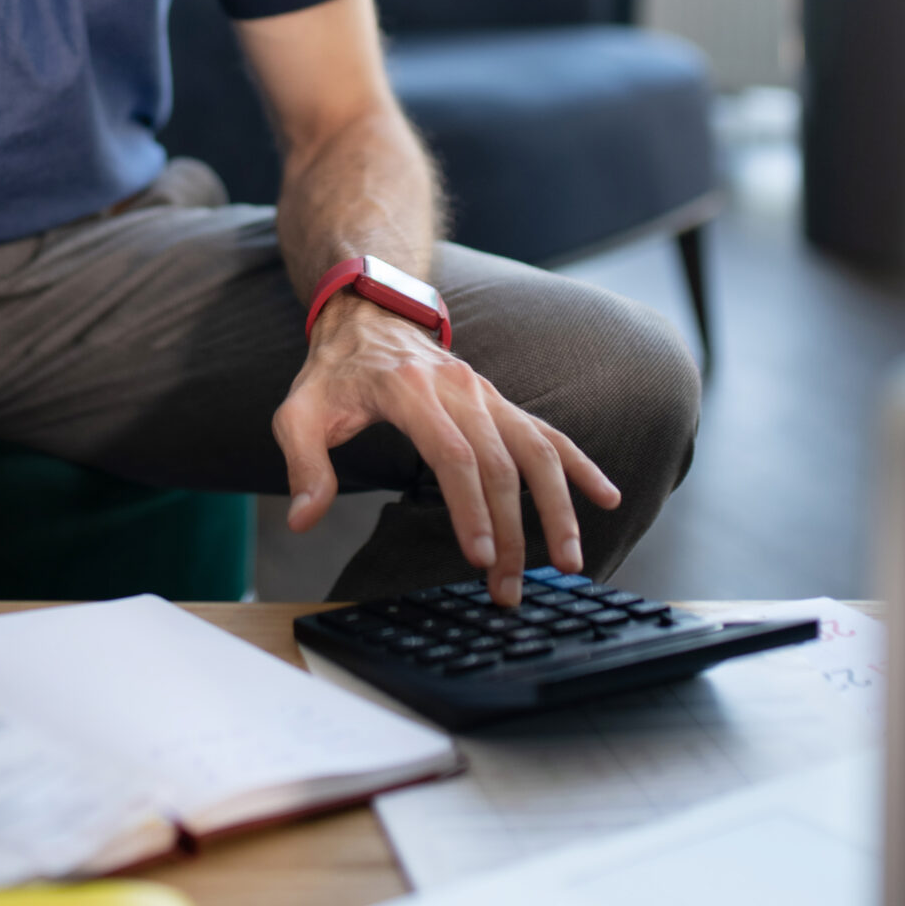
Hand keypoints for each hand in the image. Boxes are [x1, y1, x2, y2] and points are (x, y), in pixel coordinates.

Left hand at [274, 292, 620, 604]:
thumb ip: (303, 464)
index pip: (452, 455)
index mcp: (409, 391)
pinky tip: (605, 497)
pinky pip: (548, 434)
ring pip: (535, 451)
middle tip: (509, 588)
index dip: (470, 508)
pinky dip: (581, 465)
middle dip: (510, 532)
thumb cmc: (335, 373)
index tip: (479, 557)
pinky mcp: (501, 404)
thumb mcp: (299, 411)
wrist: (369, 317)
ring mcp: (487, 395)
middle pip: (499, 464)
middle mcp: (459, 389)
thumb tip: (305, 517)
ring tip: (567, 562)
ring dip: (556, 508)